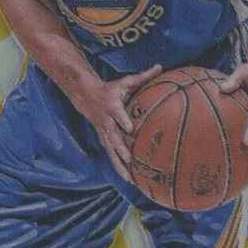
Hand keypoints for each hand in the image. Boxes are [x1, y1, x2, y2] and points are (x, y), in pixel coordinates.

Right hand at [74, 64, 162, 180]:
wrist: (87, 97)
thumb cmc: (111, 90)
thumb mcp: (125, 82)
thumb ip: (143, 77)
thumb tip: (160, 67)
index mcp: (113, 107)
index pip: (117, 114)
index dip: (122, 120)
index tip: (129, 127)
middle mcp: (107, 123)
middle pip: (112, 138)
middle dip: (120, 149)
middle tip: (130, 160)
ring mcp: (104, 134)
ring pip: (111, 152)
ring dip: (119, 166)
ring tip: (130, 179)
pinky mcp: (104, 141)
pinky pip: (111, 157)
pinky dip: (119, 168)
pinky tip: (130, 180)